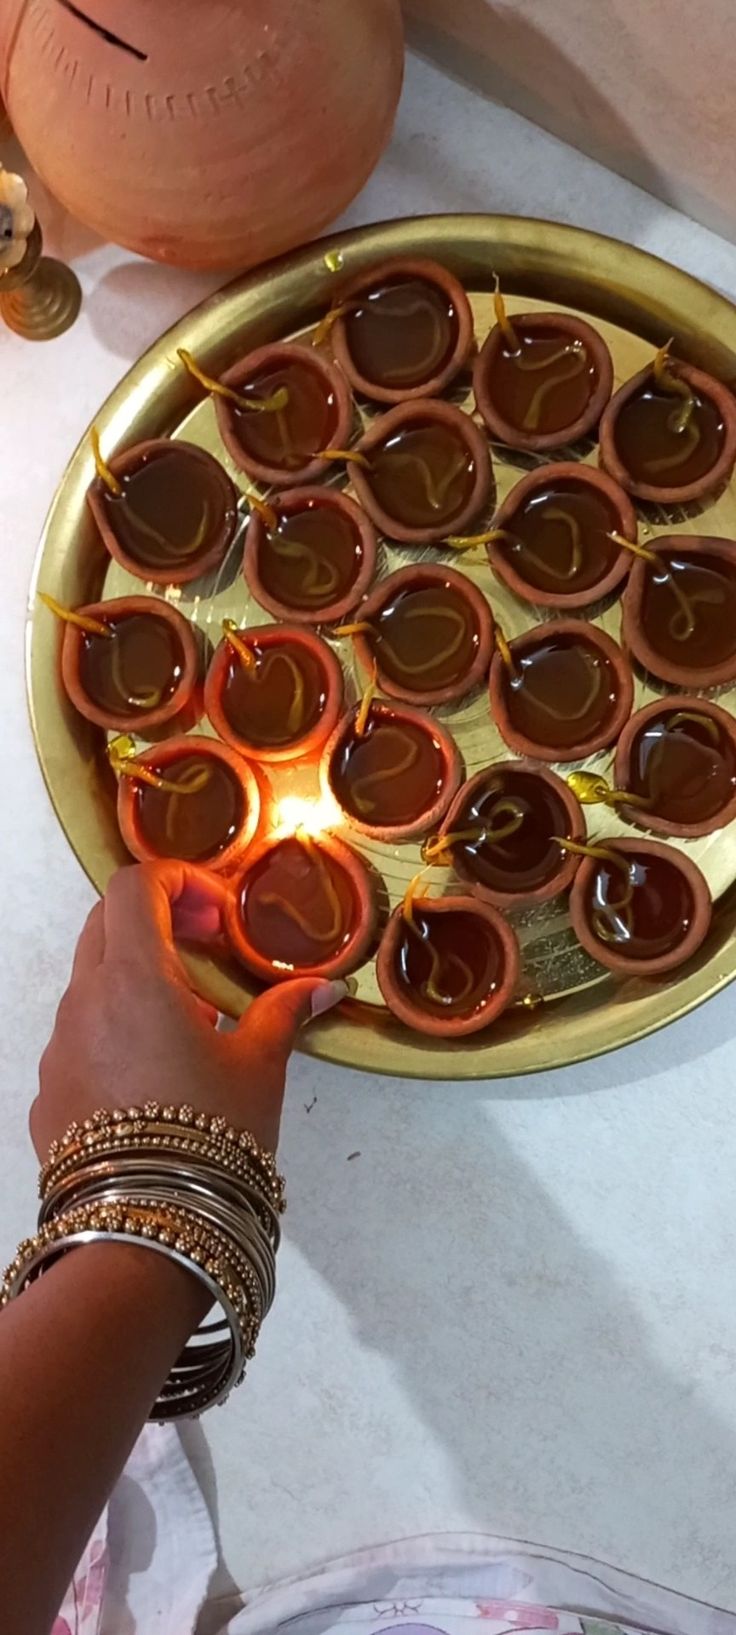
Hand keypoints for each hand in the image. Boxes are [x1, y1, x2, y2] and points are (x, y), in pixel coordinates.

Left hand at [31, 861, 345, 1161]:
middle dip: (155, 921)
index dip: (178, 882)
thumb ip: (284, 1014)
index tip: (217, 912)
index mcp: (135, 978)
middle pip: (103, 925)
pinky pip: (78, 1040)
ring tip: (191, 1024)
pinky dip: (114, 1034)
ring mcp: (57, 1049)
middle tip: (206, 946)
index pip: (134, 887)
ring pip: (88, 984)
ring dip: (135, 981)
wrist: (146, 1230)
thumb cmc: (210, 1138)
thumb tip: (323, 987)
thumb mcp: (259, 1068)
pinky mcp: (48, 1094)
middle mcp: (83, 1002)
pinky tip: (157, 1077)